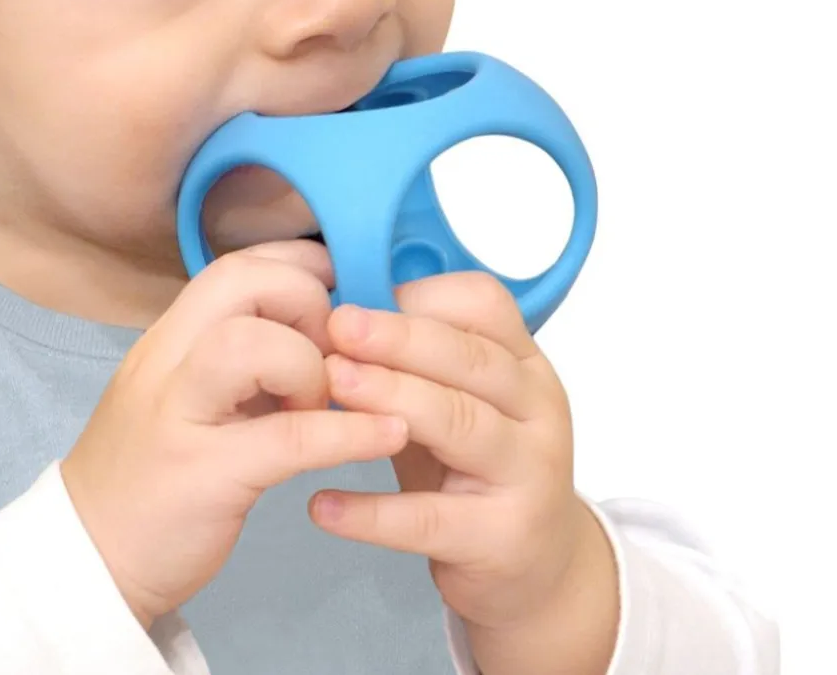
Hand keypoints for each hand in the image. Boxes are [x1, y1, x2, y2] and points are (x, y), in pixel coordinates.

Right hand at [61, 241, 407, 628]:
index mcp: (169, 339)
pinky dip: (349, 432)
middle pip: (240, 283)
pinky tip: (386, 434)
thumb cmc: (151, 472)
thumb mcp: (189, 395)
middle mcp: (166, 361)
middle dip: (306, 301)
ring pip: (252, 345)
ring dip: (312, 365)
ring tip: (328, 402)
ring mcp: (178, 415)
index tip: (337, 286)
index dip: (297, 263)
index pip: (234, 265)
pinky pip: (289, 438)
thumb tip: (318, 332)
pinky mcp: (202, 475)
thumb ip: (241, 359)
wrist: (86, 560)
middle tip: (331, 353)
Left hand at [311, 272, 617, 672]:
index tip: (359, 298)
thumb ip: (415, 363)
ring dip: (392, 397)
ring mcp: (528, 475)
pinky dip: (372, 512)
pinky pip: (428, 520)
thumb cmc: (479, 468)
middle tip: (339, 326)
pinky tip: (323, 503)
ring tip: (332, 384)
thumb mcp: (460, 401)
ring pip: (459, 423)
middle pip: (470, 360)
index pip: (485, 307)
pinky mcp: (500, 539)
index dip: (421, 297)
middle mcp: (537, 411)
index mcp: (525, 364)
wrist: (539, 565)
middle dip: (399, 337)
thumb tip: (339, 317)